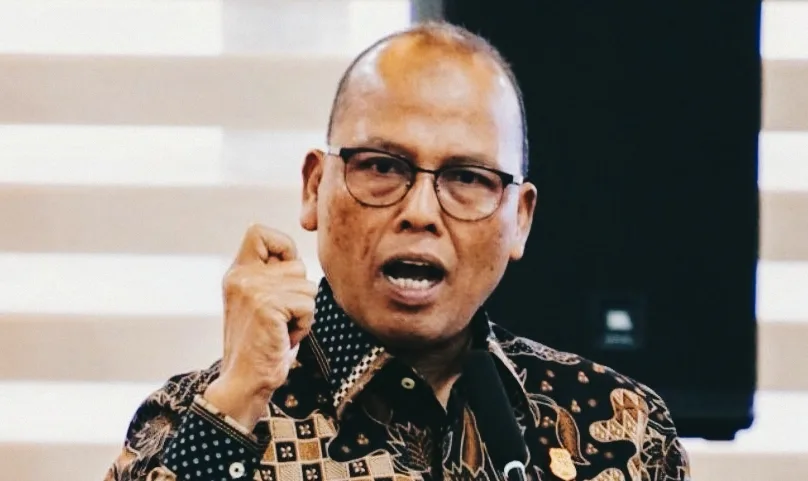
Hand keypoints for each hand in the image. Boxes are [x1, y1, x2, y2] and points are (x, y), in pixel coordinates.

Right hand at [203, 224, 317, 429]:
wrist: (244, 381)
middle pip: (298, 265)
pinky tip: (284, 338)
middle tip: (280, 318)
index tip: (285, 271)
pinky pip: (308, 305)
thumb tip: (296, 257)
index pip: (259, 231)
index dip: (282, 245)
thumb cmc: (261, 344)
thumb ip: (271, 276)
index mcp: (237, 272)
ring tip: (280, 330)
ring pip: (308, 287)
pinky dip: (304, 326)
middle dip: (300, 294)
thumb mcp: (259, 301)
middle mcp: (241, 276)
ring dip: (303, 313)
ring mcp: (253, 289)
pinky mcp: (267, 305)